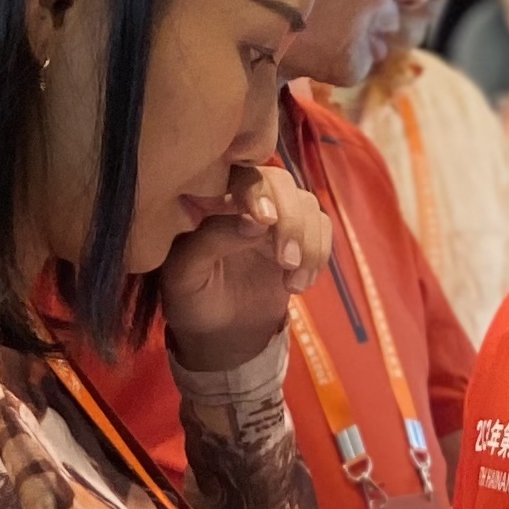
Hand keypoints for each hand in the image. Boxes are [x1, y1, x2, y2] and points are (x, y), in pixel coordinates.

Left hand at [161, 163, 328, 369]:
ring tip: (294, 283)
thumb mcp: (186, 275)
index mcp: (210, 200)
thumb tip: (254, 222)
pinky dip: (319, 254)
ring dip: (308, 243)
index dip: (257, 191)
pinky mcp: (298, 238)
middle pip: (281, 183)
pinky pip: (322, 228)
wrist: (221, 334)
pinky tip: (300, 283)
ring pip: (307, 204)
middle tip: (286, 261)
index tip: (265, 222)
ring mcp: (276, 218)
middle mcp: (246, 200)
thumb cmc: (193, 300)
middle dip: (291, 222)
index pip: (240, 174)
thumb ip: (211, 241)